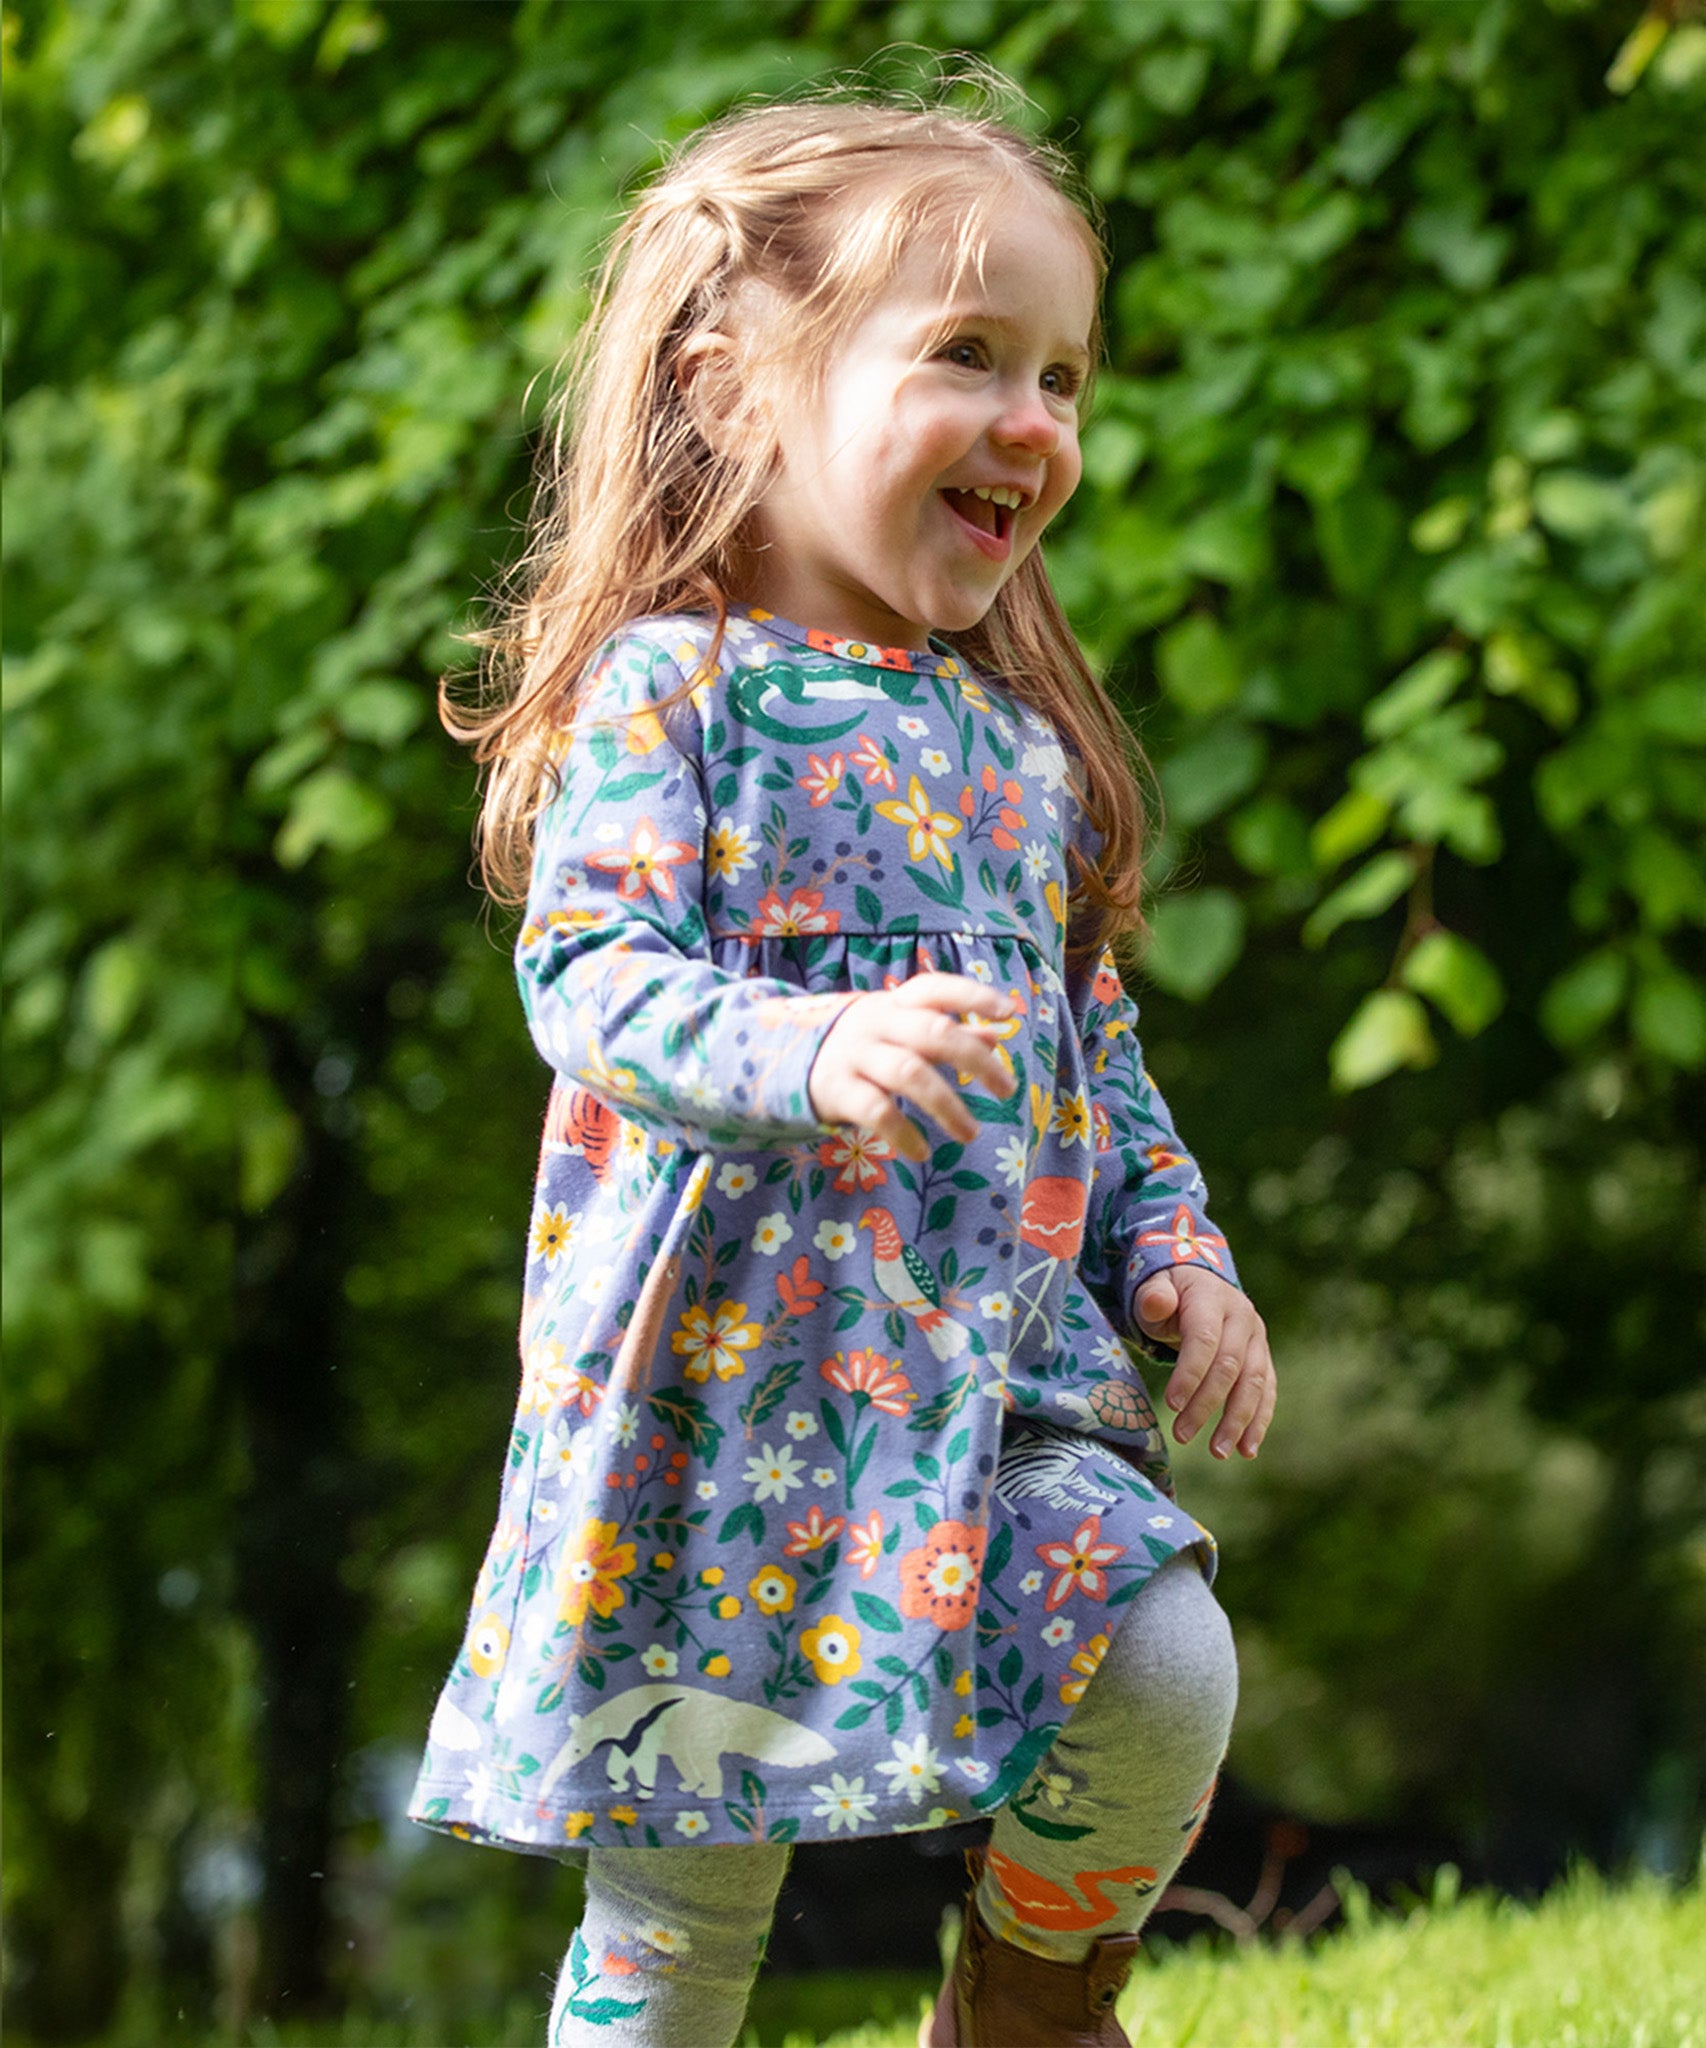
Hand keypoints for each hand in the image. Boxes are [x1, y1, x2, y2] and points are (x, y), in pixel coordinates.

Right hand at [808, 974, 1017, 1162]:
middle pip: (933, 1032)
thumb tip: (996, 1036)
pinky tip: (921, 1153)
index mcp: (895, 1003)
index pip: (935, 988)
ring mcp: (855, 1055)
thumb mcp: (900, 1030)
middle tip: (1007, 1090)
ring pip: (909, 1074)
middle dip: (976, 1060)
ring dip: (947, 1106)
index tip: (1008, 1012)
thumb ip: (946, 1031)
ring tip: (970, 1133)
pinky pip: (877, 1111)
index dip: (972, 996)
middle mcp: (876, 1023)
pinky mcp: (837, 1089)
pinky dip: (904, 1134)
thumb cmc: (862, 1044)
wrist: (785, 1059)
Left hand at [1134, 1265, 1275, 1459]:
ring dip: (1237, 1421)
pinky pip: (1266, 1393)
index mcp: (1213, 1298)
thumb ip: (1153, 1298)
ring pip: (1254, 1384)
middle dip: (1206, 1404)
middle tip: (1181, 1434)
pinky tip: (1247, 1450)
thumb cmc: (1170, 1294)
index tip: (1171, 1404)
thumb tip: (1157, 1303)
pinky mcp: (1263, 1359)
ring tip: (1218, 1452)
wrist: (1199, 1286)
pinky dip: (1258, 1422)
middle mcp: (1242, 1317)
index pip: (1204, 1339)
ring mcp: (1257, 1339)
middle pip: (1229, 1366)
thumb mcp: (1153, 1289)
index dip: (1190, 1373)